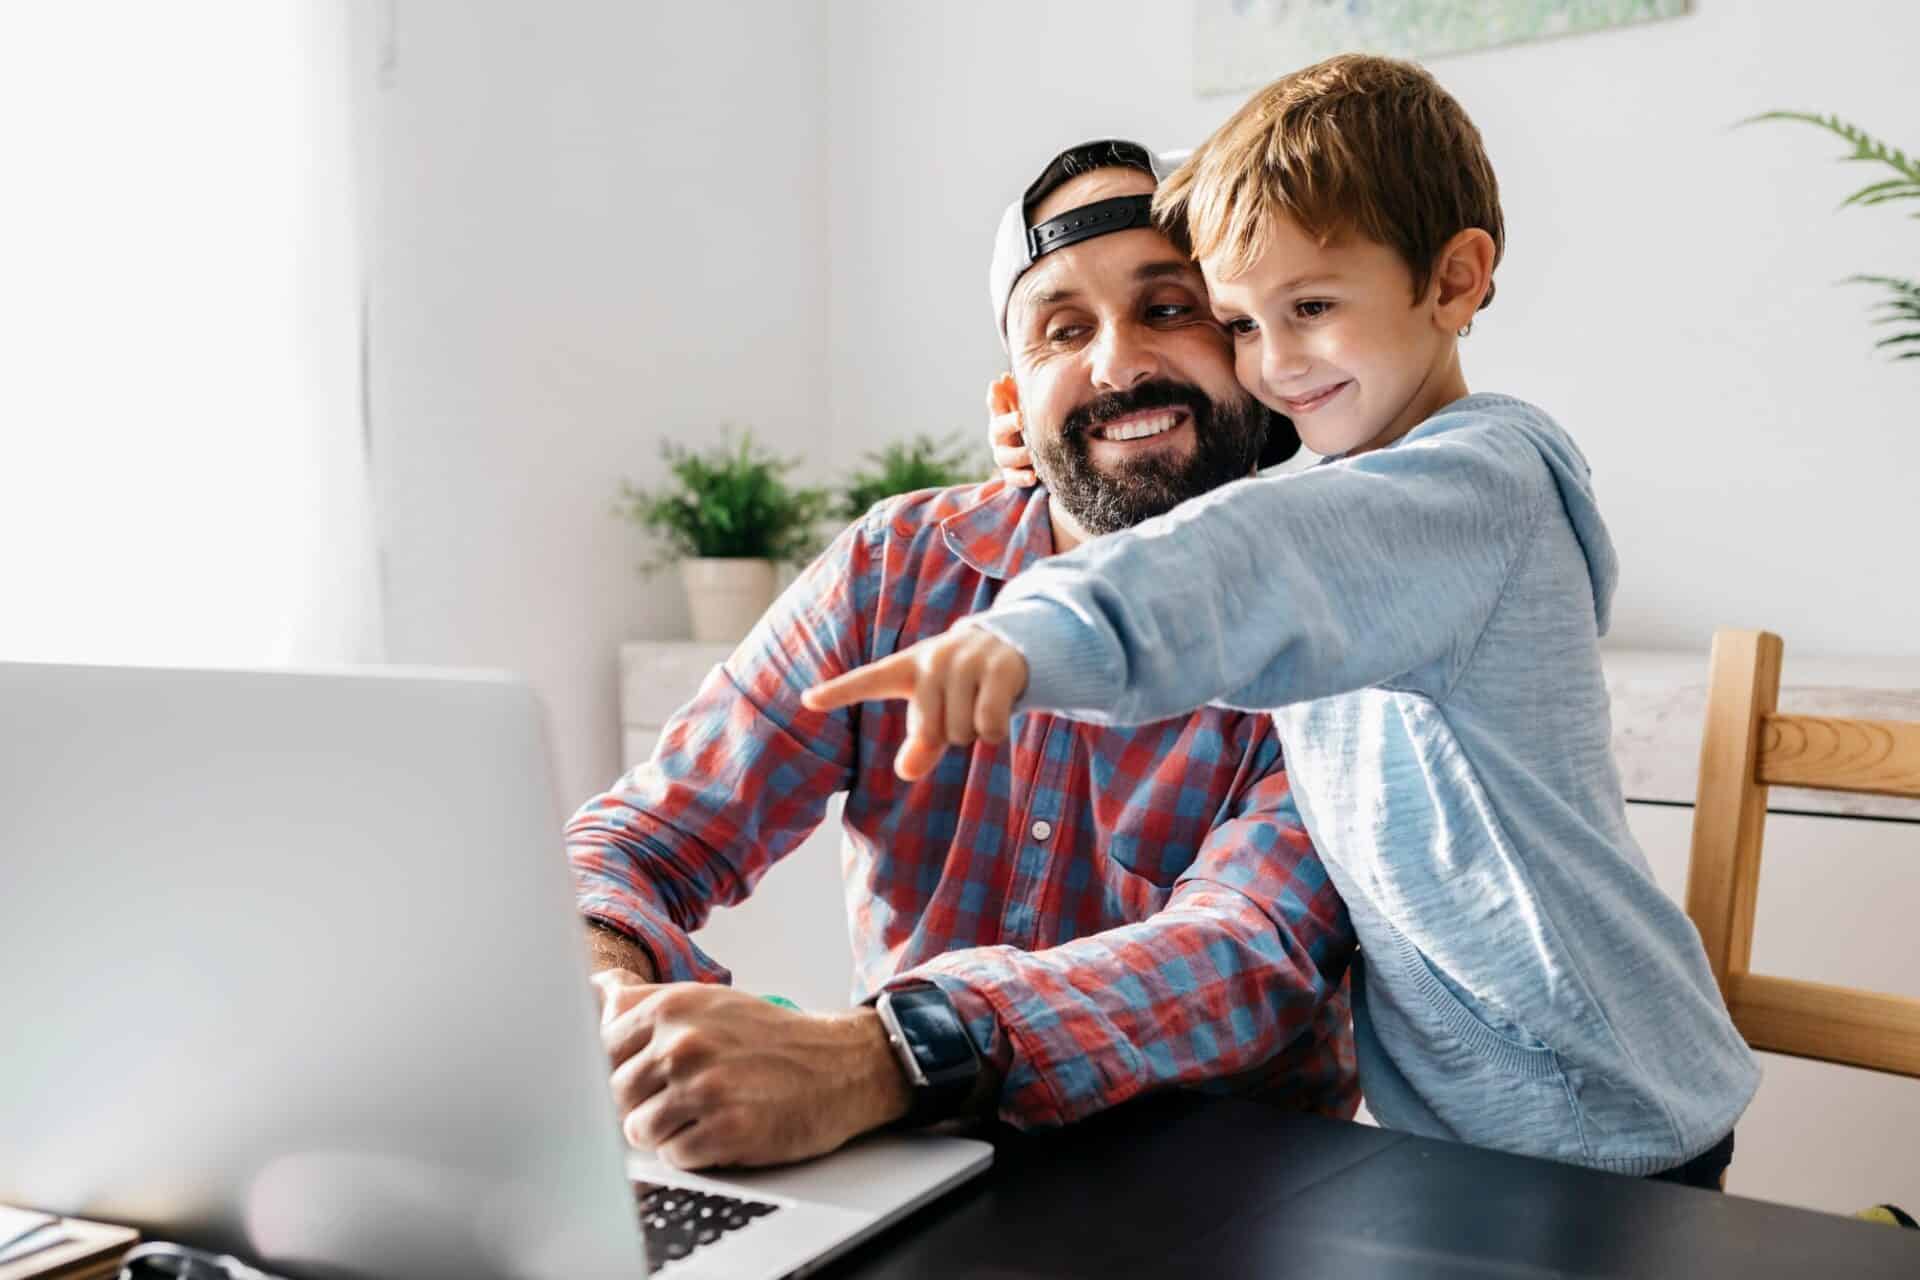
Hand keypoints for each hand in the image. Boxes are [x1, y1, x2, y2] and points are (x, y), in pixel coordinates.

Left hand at [590, 975, 909, 1168]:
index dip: (618, 1069)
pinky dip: (694, 1150)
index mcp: (671, 1006)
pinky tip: (723, 1128)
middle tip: (684, 1095)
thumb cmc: (768, 1037)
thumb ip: (643, 1001)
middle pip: (615, 1094)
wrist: (840, 1065)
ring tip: (705, 1112)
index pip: (598, 1049)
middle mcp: (683, 1044)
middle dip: (642, 1103)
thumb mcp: (706, 1003)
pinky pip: (675, 1156)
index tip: (644, 1074)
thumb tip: (593, 990)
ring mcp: (704, 1088)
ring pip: (639, 1130)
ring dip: (667, 1129)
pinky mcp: (726, 1130)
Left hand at [801, 627, 1027, 779]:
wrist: (1010, 648)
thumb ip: (919, 747)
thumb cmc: (959, 688)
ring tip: (978, 706)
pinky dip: (993, 734)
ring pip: (961, 732)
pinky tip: (998, 714)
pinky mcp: (999, 667)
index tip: (808, 699)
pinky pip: (988, 725)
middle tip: (958, 713)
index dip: (838, 692)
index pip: (866, 681)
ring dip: (972, 734)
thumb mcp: (936, 714)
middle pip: (929, 731)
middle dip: (947, 737)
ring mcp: (967, 659)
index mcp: (907, 667)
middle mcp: (933, 658)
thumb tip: (906, 772)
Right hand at [987, 374, 1035, 487]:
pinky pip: (1013, 478)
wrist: (1036, 454)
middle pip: (997, 429)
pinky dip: (1022, 478)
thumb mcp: (1024, 407)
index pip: (994, 404)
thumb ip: (1015, 393)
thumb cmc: (1030, 424)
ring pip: (1004, 456)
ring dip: (1018, 455)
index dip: (995, 395)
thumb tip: (1004, 377)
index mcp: (1001, 417)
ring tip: (1031, 453)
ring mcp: (1004, 456)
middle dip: (1007, 423)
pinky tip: (1033, 476)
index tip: (998, 383)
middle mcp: (998, 437)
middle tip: (1020, 418)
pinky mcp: (1012, 474)